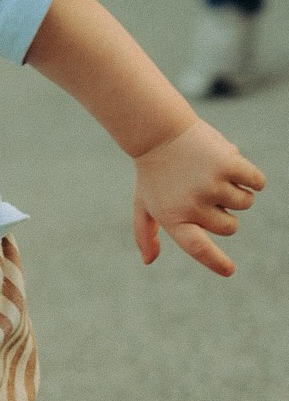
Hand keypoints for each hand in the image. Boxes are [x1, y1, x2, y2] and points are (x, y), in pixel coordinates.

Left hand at [132, 118, 264, 276]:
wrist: (158, 130)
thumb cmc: (153, 170)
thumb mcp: (143, 201)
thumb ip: (144, 232)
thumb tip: (148, 260)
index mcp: (173, 218)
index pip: (198, 248)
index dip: (215, 261)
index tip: (229, 270)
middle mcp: (192, 205)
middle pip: (230, 226)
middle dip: (224, 211)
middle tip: (203, 187)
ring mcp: (211, 184)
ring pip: (245, 203)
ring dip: (235, 188)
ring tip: (209, 170)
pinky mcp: (228, 164)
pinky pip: (257, 182)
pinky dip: (252, 177)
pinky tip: (234, 163)